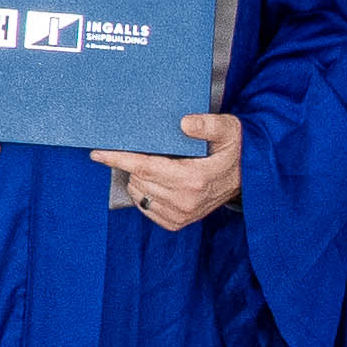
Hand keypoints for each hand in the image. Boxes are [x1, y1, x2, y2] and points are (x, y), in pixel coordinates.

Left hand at [102, 106, 247, 234]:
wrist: (249, 176)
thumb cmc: (235, 149)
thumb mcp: (228, 129)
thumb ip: (208, 124)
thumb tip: (184, 123)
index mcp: (194, 178)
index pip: (145, 167)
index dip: (119, 158)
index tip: (98, 152)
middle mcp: (186, 200)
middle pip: (139, 179)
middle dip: (134, 163)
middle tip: (146, 149)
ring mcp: (182, 214)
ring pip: (139, 193)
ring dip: (139, 178)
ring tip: (156, 165)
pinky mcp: (178, 223)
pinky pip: (145, 207)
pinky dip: (144, 192)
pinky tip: (157, 181)